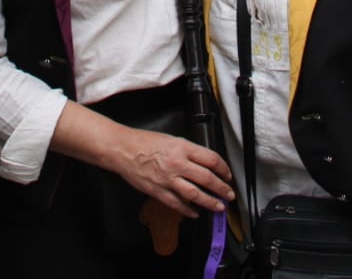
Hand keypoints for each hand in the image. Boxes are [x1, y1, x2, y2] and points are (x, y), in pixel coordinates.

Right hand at [111, 127, 234, 218]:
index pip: (211, 159)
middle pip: (207, 178)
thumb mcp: (171, 139)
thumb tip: (204, 163)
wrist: (122, 149)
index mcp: (182, 147)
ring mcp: (168, 179)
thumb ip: (188, 151)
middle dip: (222, 188)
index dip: (223, 169)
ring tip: (218, 206)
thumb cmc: (143, 142)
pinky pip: (177, 203)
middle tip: (229, 194)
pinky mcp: (158, 191)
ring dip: (210, 202)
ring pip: (195, 194)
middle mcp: (177, 163)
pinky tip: (194, 213)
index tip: (227, 175)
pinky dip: (188, 210)